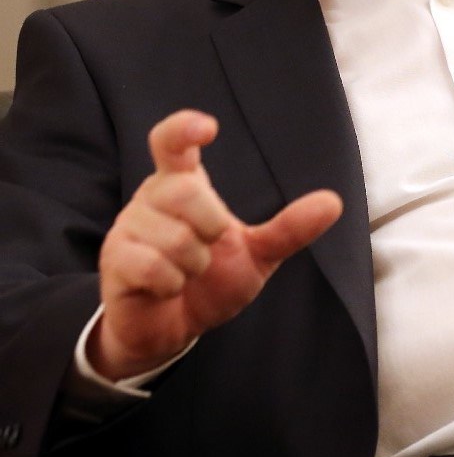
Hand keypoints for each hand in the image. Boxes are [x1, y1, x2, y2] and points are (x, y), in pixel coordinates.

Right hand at [88, 110, 341, 380]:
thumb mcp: (257, 254)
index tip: (209, 127)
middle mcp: (152, 195)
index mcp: (182, 182)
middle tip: (207, 249)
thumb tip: (334, 202)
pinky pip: (153, 267)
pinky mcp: (115, 259)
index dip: (185, 128)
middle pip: (187, 191)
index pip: (172, 141)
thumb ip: (289, 228)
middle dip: (210, 228)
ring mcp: (128, 225)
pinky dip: (171, 284)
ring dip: (192, 266)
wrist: (172, 329)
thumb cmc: (210, 281)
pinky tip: (166, 287)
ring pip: (174, 237)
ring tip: (185, 273)